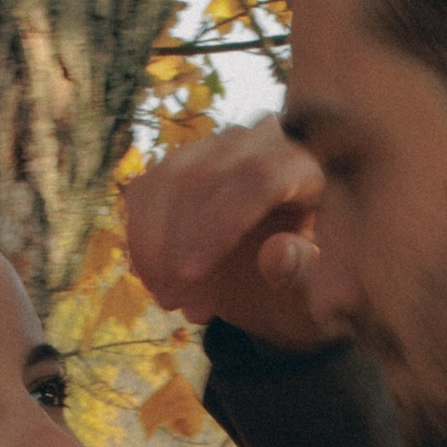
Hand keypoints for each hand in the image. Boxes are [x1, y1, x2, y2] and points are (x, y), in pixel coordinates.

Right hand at [123, 119, 344, 351]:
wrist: (270, 287)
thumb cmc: (294, 294)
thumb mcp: (305, 301)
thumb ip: (299, 280)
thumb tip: (280, 250)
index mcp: (303, 170)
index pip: (256, 178)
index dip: (217, 224)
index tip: (189, 275)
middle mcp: (261, 144)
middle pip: (202, 175)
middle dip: (177, 243)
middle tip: (174, 302)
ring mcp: (216, 148)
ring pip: (167, 180)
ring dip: (154, 246)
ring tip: (170, 300)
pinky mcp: (181, 163)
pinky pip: (145, 190)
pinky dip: (141, 241)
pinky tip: (155, 281)